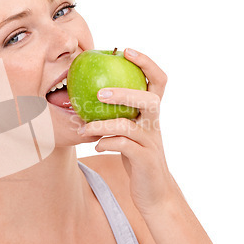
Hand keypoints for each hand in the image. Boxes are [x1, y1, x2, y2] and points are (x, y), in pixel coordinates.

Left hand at [78, 48, 176, 213]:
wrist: (154, 192)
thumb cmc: (136, 157)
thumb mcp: (129, 133)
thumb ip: (117, 115)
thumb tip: (89, 96)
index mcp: (152, 113)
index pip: (159, 81)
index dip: (146, 63)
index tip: (126, 51)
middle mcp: (155, 124)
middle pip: (149, 99)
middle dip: (124, 92)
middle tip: (99, 94)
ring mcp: (152, 143)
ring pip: (130, 126)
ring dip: (104, 124)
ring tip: (84, 126)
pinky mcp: (145, 160)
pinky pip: (124, 147)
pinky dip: (106, 143)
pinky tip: (96, 145)